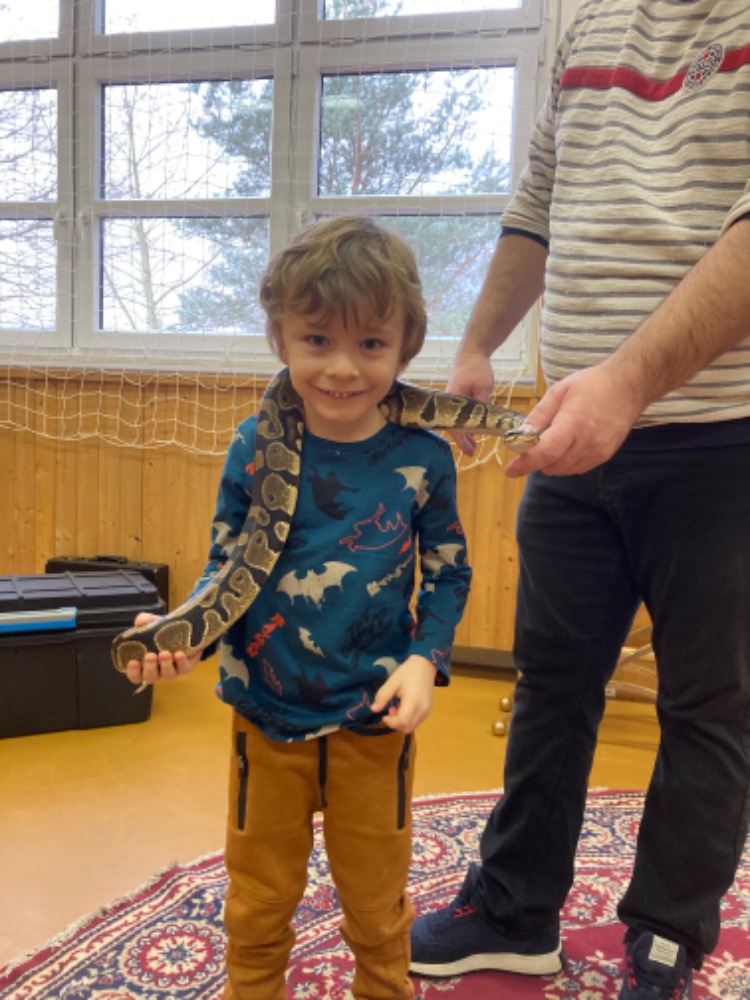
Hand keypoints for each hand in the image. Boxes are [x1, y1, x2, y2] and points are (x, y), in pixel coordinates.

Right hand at [124, 612, 201, 686]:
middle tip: (150, 655)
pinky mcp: (185, 667)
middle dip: (150, 667)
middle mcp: (157, 671)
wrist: (185, 629)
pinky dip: (181, 662)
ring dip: (166, 665)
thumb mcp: (153, 623)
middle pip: (150, 677)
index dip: (133, 672)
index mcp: (144, 665)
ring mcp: (171, 671)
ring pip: (167, 675)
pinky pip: (183, 668)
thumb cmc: (162, 631)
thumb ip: (144, 621)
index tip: (133, 662)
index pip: (135, 675)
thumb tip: (140, 622)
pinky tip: (179, 654)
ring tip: (165, 653)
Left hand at [371, 655, 436, 733]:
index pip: (402, 722)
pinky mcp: (429, 710)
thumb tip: (373, 709)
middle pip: (407, 728)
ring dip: (401, 722)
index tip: (384, 715)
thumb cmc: (408, 672)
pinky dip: (408, 719)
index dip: (391, 722)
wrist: (425, 665)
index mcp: (413, 702)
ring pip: (412, 727)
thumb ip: (382, 696)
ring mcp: (427, 711)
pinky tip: (405, 707)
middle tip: (390, 710)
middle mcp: (423, 710)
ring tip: (397, 707)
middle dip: (395, 723)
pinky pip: (417, 722)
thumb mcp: (392, 682)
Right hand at [446, 351, 494, 455]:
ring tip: (473, 446)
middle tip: (472, 453)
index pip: (453, 425)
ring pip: (455, 422)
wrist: (472, 352)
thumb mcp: (484, 386)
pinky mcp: (457, 398)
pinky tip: (473, 432)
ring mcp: (451, 400)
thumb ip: (483, 403)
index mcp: (451, 400)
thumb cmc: (476, 367)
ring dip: (464, 434)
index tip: (469, 450)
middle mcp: (448, 402)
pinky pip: (458, 416)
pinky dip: (465, 425)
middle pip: (452, 426)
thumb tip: (485, 421)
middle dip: (462, 441)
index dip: (461, 440)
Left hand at [504, 363, 643, 477]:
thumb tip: (519, 435)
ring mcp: (598, 452)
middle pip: (551, 465)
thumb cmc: (592, 384)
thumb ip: (539, 415)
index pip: (546, 452)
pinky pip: (576, 469)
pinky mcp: (604, 457)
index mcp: (573, 423)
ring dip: (550, 462)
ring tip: (552, 440)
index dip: (526, 463)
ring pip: (562, 470)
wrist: (628, 387)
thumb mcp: (559, 391)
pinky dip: (564, 463)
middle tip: (532, 442)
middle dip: (536, 459)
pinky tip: (565, 446)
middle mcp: (587, 443)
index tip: (510, 470)